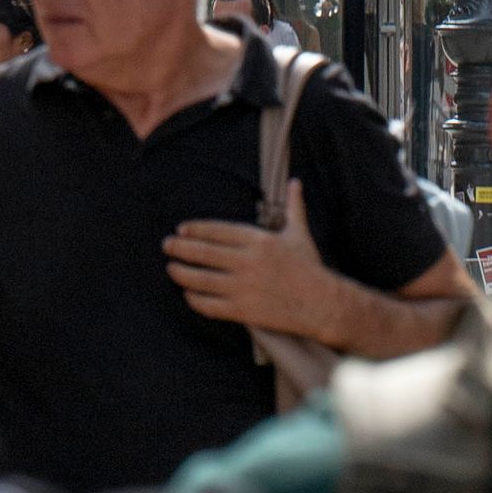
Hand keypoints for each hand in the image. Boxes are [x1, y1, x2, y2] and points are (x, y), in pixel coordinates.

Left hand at [162, 181, 346, 337]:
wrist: (324, 304)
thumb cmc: (309, 267)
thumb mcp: (299, 234)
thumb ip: (293, 207)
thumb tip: (294, 181)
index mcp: (259, 241)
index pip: (216, 231)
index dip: (195, 230)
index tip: (181, 230)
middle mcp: (248, 262)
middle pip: (202, 253)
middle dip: (179, 248)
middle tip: (167, 246)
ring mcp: (244, 287)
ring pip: (200, 279)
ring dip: (180, 273)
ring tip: (171, 269)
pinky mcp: (243, 310)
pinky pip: (209, 305)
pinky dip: (194, 300)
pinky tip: (188, 294)